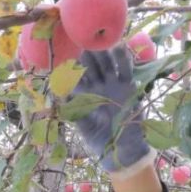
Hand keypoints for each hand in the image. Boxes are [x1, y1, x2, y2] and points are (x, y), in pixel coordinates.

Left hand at [73, 46, 152, 173]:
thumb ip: (75, 113)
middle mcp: (98, 87)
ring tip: (100, 45)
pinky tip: (120, 47)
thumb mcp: (84, 127)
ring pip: (107, 65)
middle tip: (85, 46)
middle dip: (88, 58)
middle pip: (92, 67)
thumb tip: (62, 99)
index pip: (78, 79)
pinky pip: (125, 70)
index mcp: (85, 95)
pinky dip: (123, 59)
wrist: (122, 146)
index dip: (74, 70)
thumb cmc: (99, 138)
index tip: (69, 62)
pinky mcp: (128, 86)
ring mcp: (113, 85)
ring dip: (104, 55)